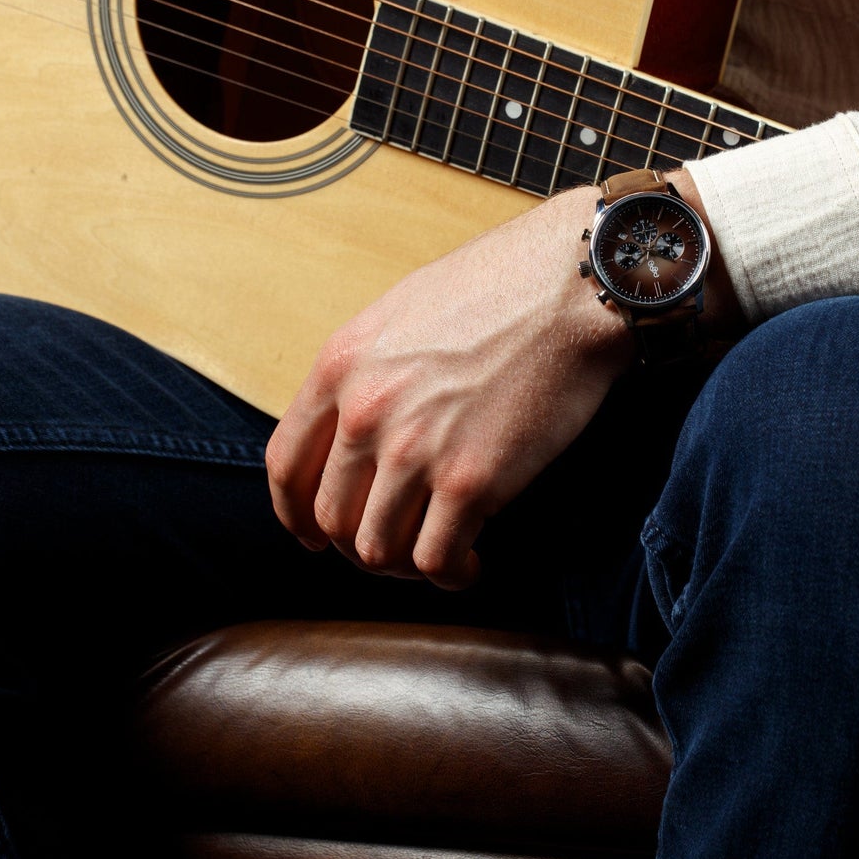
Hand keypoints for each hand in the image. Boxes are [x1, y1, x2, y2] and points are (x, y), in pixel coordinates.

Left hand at [265, 184, 635, 589]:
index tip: (315, 533)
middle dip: (360, 544)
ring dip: (404, 566)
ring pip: (377, 550)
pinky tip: (472, 563)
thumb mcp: (404, 312)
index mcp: (340, 366)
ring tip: (438, 554)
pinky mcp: (470, 481)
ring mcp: (414, 450)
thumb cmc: (504, 287)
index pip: (286, 466)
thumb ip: (369, 371)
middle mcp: (364, 412)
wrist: (573, 285)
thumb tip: (358, 427)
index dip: (296, 514)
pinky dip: (451, 574)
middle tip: (396, 544)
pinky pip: (437, 560)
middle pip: (332, 518)